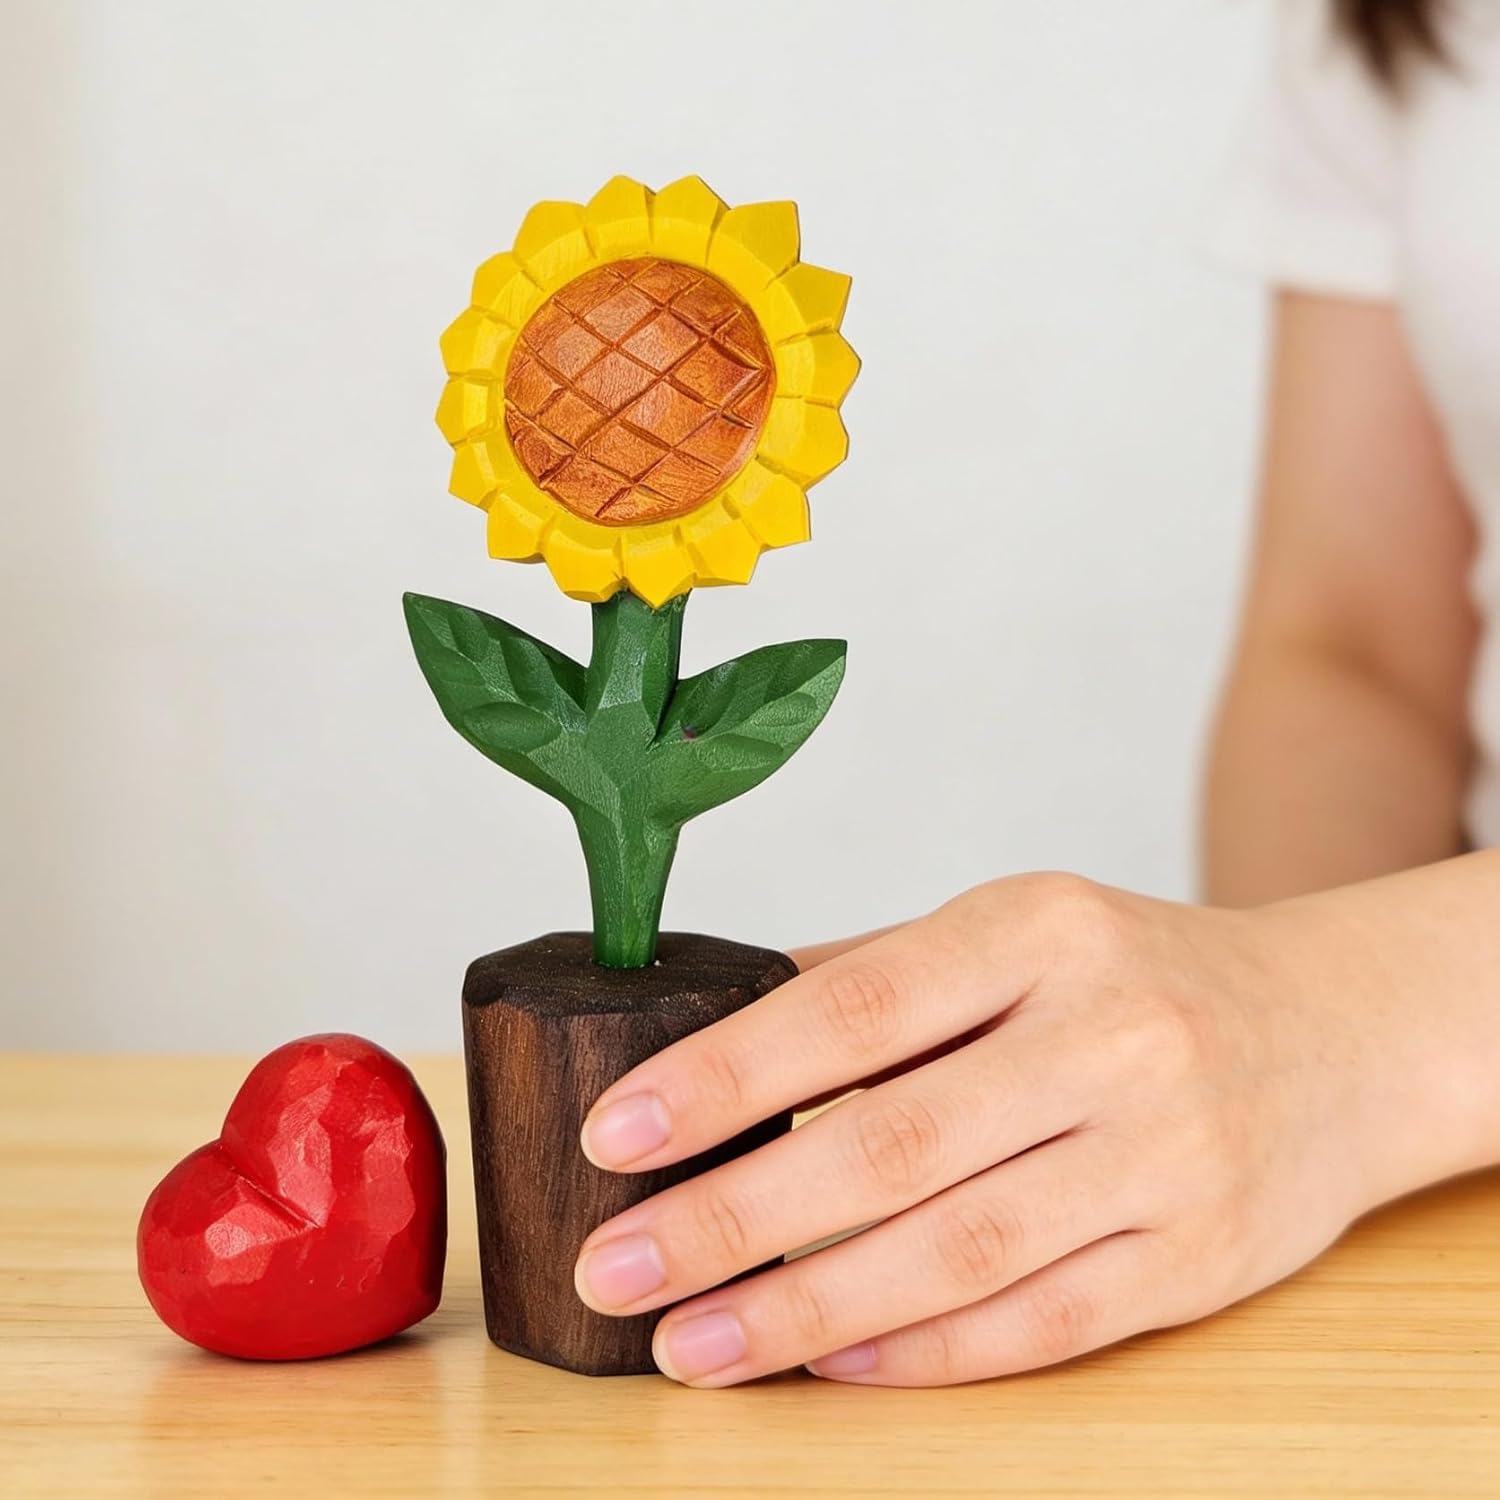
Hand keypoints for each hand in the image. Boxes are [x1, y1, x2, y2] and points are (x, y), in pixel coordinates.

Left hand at [570, 872, 1478, 1386]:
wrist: (1331, 1032)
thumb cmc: (1135, 975)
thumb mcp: (1018, 929)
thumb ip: (874, 975)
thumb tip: (709, 1028)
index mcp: (1040, 930)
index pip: (856, 1006)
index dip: (728, 1075)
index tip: (617, 1130)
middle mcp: (1109, 1036)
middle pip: (892, 1146)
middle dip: (734, 1216)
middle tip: (615, 1264)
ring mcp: (1163, 1155)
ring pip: (957, 1252)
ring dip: (804, 1309)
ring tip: (689, 1342)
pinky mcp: (1199, 1260)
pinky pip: (1040, 1323)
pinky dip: (923, 1353)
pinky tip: (825, 1361)